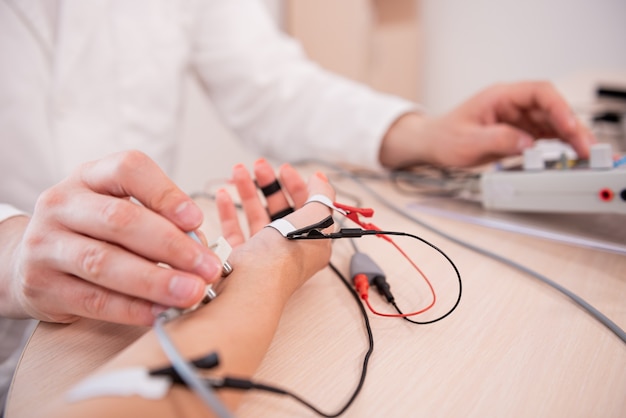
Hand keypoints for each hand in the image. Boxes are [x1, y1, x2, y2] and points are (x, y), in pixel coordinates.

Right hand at [1, 151, 222, 324]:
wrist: (33, 261)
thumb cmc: (93, 231)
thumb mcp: (120, 208)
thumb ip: (158, 219)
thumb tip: (201, 245)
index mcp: (89, 176)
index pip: (129, 170)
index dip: (166, 194)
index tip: (197, 220)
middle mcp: (62, 204)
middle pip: (119, 219)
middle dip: (171, 246)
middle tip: (207, 267)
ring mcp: (46, 244)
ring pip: (104, 262)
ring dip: (156, 280)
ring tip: (192, 292)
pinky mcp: (42, 285)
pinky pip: (93, 299)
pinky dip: (132, 308)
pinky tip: (160, 312)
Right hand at [215, 159, 334, 292]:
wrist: (251, 284)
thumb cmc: (285, 254)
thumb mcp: (315, 217)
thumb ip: (321, 195)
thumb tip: (320, 180)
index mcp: (314, 241)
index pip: (310, 209)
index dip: (299, 186)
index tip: (285, 170)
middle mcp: (291, 248)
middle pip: (282, 209)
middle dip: (271, 184)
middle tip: (259, 166)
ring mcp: (265, 253)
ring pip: (257, 216)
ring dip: (248, 191)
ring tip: (238, 171)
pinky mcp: (242, 258)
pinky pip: (235, 230)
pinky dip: (229, 210)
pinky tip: (224, 194)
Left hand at [379, 81, 594, 168]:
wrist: (431, 145)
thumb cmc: (444, 138)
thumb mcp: (467, 142)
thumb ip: (498, 140)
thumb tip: (527, 143)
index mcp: (499, 96)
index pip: (538, 93)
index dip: (558, 107)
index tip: (568, 126)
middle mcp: (511, 104)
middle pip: (551, 108)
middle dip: (571, 126)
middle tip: (585, 147)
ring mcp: (516, 117)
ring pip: (551, 122)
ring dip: (568, 136)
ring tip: (583, 153)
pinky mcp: (517, 132)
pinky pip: (544, 134)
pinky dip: (558, 143)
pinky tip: (569, 153)